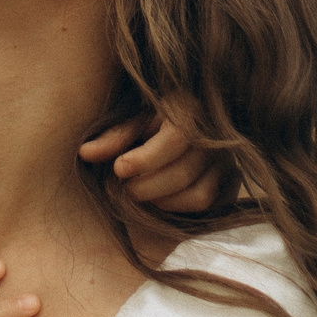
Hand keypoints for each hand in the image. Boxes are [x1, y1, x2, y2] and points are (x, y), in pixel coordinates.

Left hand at [80, 113, 233, 213]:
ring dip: (162, 201)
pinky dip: (181, 207)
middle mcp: (215, 136)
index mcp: (190, 109)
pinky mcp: (232, 180)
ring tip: (141, 192)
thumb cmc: (154, 116)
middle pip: (182, 173)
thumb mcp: (134, 118)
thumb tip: (85, 154)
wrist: (191, 116)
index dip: (145, 159)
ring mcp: (228, 160)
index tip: (119, 169)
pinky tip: (162, 198)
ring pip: (198, 194)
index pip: (177, 138)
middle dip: (146, 187)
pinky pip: (209, 205)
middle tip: (124, 188)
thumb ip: (114, 137)